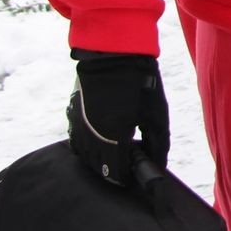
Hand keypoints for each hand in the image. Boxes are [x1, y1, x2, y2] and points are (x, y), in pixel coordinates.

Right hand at [67, 51, 169, 185]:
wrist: (114, 53)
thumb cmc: (140, 82)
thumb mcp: (156, 114)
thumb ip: (158, 143)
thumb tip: (157, 164)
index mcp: (113, 138)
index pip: (114, 171)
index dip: (123, 177)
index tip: (131, 177)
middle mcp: (91, 135)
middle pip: (98, 166)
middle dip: (111, 170)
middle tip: (123, 167)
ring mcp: (79, 124)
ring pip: (84, 154)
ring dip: (97, 159)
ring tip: (112, 155)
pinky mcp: (72, 112)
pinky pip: (76, 139)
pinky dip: (86, 145)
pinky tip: (98, 140)